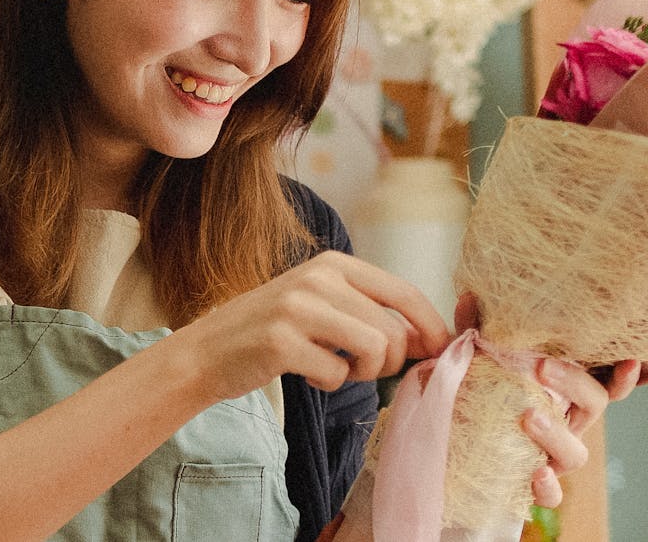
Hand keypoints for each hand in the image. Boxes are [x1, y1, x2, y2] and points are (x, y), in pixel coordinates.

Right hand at [162, 250, 452, 403]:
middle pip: (393, 329)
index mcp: (333, 263)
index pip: (403, 292)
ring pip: (374, 348)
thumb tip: (431, 340)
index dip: (431, 326)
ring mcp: (297, 307)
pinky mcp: (281, 341)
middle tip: (362, 369)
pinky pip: (336, 374)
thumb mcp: (321, 304)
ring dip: (364, 373)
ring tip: (337, 369)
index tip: (440, 351)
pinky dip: (328, 383)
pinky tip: (305, 373)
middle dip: (389, 362)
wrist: (207, 351)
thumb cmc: (274, 332)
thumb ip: (370, 312)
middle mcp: (317, 277)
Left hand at [452, 293, 640, 507]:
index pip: (604, 378)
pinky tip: (536, 472)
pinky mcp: (533, 484)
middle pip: (594, 404)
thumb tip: (467, 299)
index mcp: (562, 389)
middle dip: (574, 383)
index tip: (629, 359)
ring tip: (528, 417)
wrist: (450, 443)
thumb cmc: (475, 391)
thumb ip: (473, 331)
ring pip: (577, 453)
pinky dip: (548, 487)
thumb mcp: (473, 359)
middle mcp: (567, 421)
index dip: (623, 373)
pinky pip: (552, 495)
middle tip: (541, 366)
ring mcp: (553, 455)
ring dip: (557, 434)